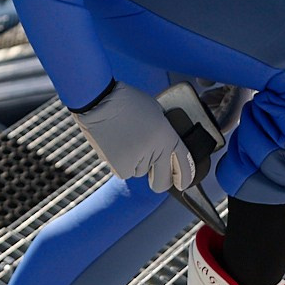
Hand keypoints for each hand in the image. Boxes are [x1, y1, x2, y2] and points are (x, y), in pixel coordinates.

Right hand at [70, 81, 196, 193]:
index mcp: (168, 137)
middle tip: (156, 175)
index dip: (185, 178)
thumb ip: (163, 133)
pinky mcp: (120, 167)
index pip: (185, 166)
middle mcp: (156, 152)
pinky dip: (122, 162)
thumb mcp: (156, 112)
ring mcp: (137, 161)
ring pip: (140, 172)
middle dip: (161, 181)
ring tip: (126, 140)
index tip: (182, 183)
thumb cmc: (127, 101)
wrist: (99, 101)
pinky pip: (125, 171)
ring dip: (136, 162)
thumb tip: (164, 148)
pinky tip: (117, 145)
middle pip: (162, 183)